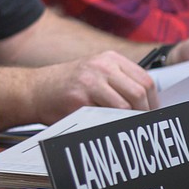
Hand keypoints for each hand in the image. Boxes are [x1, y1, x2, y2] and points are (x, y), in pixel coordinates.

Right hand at [25, 51, 157, 123]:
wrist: (35, 90)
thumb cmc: (68, 85)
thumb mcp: (96, 73)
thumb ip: (119, 82)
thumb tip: (149, 105)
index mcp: (110, 59)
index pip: (145, 80)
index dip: (153, 102)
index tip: (152, 115)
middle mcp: (101, 66)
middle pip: (139, 93)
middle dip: (144, 114)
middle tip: (142, 126)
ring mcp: (90, 81)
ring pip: (125, 106)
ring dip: (129, 121)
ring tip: (127, 129)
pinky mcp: (79, 98)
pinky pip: (105, 116)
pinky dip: (111, 125)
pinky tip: (108, 128)